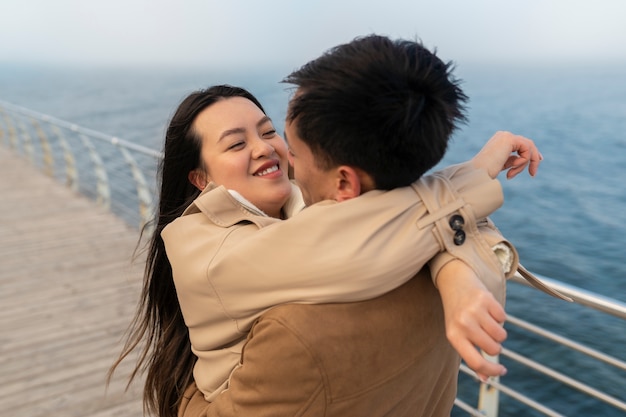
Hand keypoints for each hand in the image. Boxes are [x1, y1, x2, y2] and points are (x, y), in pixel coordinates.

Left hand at [436, 260, 507, 380]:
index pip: (476, 362)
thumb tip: (485, 378)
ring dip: (498, 331)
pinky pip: (503, 318)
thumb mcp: (458, 335)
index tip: (502, 371)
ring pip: (501, 335)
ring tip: (486, 321)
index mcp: (453, 336)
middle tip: (486, 334)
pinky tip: (487, 309)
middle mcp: (463, 324)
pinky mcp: (485, 298)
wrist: (455, 283)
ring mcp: (474, 311)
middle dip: (495, 345)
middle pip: (493, 349)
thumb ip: (471, 356)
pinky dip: (499, 316)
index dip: (491, 371)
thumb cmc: (457, 315)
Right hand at [471, 131, 542, 179]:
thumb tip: (520, 158)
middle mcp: (503, 135)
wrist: (478, 174)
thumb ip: (511, 159)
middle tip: (533, 173)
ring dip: (524, 164)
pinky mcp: (509, 139)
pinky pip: (527, 150)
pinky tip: (512, 168)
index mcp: (500, 140)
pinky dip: (523, 161)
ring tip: (511, 174)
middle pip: (527, 144)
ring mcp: (506, 135)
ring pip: (528, 147)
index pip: (521, 143)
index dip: (530, 152)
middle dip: (533, 157)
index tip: (538, 161)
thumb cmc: (486, 173)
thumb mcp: (501, 164)